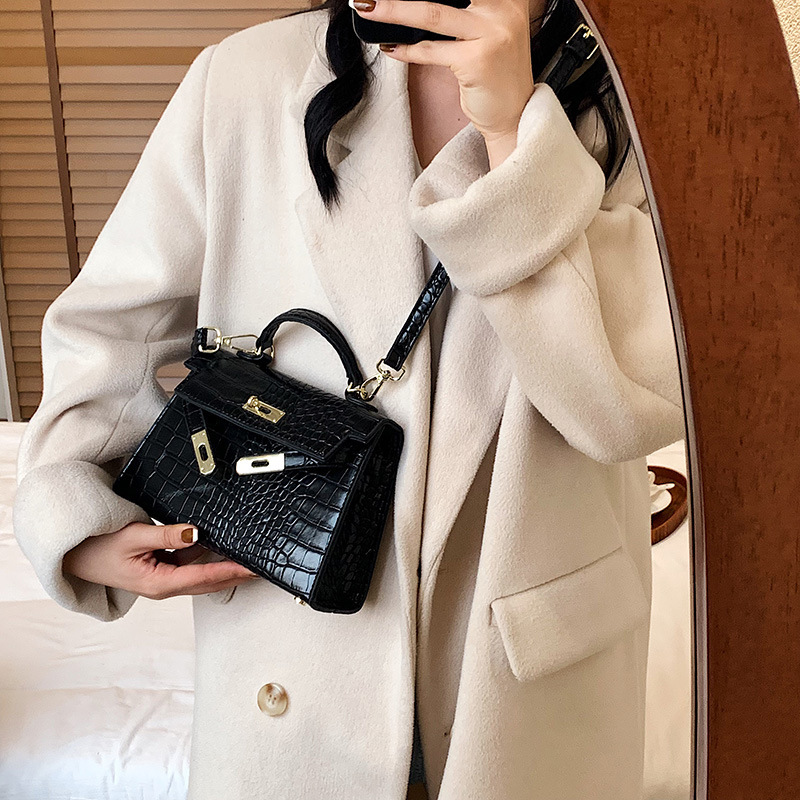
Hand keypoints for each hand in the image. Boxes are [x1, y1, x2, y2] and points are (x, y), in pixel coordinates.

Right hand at [63, 521, 259, 600]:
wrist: (75, 555)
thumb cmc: (98, 548)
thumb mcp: (133, 536)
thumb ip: (167, 534)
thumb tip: (194, 532)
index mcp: (158, 583)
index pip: (203, 578)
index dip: (230, 571)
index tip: (251, 567)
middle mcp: (164, 586)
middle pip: (208, 581)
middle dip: (236, 574)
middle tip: (261, 567)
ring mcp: (164, 579)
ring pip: (201, 574)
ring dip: (225, 568)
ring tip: (249, 559)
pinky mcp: (162, 569)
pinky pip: (190, 565)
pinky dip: (208, 558)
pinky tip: (223, 549)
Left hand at [350, 0, 536, 143]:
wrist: (514, 116)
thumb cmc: (495, 76)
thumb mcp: (488, 32)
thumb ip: (467, 11)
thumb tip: (416, 5)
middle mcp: (505, 9)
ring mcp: (493, 34)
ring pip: (432, 14)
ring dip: (393, 10)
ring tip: (367, 7)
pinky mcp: (477, 61)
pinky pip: (431, 50)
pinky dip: (406, 49)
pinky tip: (389, 46)